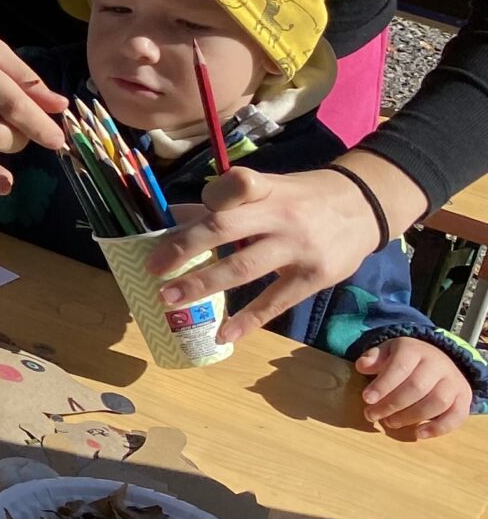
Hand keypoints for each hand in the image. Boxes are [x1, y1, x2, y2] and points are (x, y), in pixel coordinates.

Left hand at [146, 165, 396, 341]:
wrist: (365, 207)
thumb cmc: (300, 198)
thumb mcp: (268, 189)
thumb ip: (225, 203)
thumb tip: (174, 218)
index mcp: (266, 188)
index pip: (233, 184)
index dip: (206, 198)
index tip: (175, 216)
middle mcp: (281, 215)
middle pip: (225, 228)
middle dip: (184, 248)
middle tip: (153, 268)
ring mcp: (299, 247)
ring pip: (244, 267)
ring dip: (203, 284)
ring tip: (170, 298)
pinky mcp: (315, 276)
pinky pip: (276, 301)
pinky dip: (248, 320)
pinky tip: (224, 333)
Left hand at [355, 338, 473, 439]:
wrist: (437, 360)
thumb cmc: (405, 360)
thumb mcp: (387, 353)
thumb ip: (374, 359)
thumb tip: (362, 366)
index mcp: (415, 350)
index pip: (401, 366)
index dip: (383, 385)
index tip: (367, 399)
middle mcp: (438, 364)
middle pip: (417, 387)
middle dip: (392, 404)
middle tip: (372, 415)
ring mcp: (453, 382)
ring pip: (437, 402)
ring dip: (411, 417)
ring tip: (390, 423)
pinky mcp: (464, 398)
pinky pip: (457, 416)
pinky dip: (439, 428)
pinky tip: (418, 433)